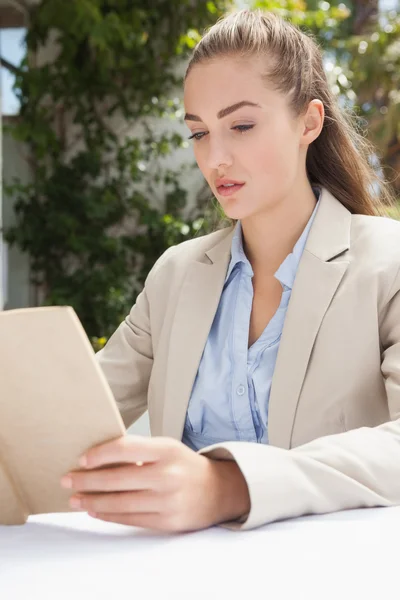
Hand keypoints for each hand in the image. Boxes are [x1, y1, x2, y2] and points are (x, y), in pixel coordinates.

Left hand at [60, 436, 249, 532]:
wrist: (218, 490)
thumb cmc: (183, 465)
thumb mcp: (166, 448)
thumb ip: (138, 451)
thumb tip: (97, 458)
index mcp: (166, 449)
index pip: (125, 448)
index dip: (99, 454)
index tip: (81, 459)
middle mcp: (168, 475)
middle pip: (118, 478)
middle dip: (87, 480)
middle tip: (67, 480)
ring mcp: (168, 500)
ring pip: (120, 502)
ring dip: (92, 501)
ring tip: (75, 499)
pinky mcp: (168, 522)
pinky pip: (130, 519)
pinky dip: (109, 515)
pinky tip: (95, 510)